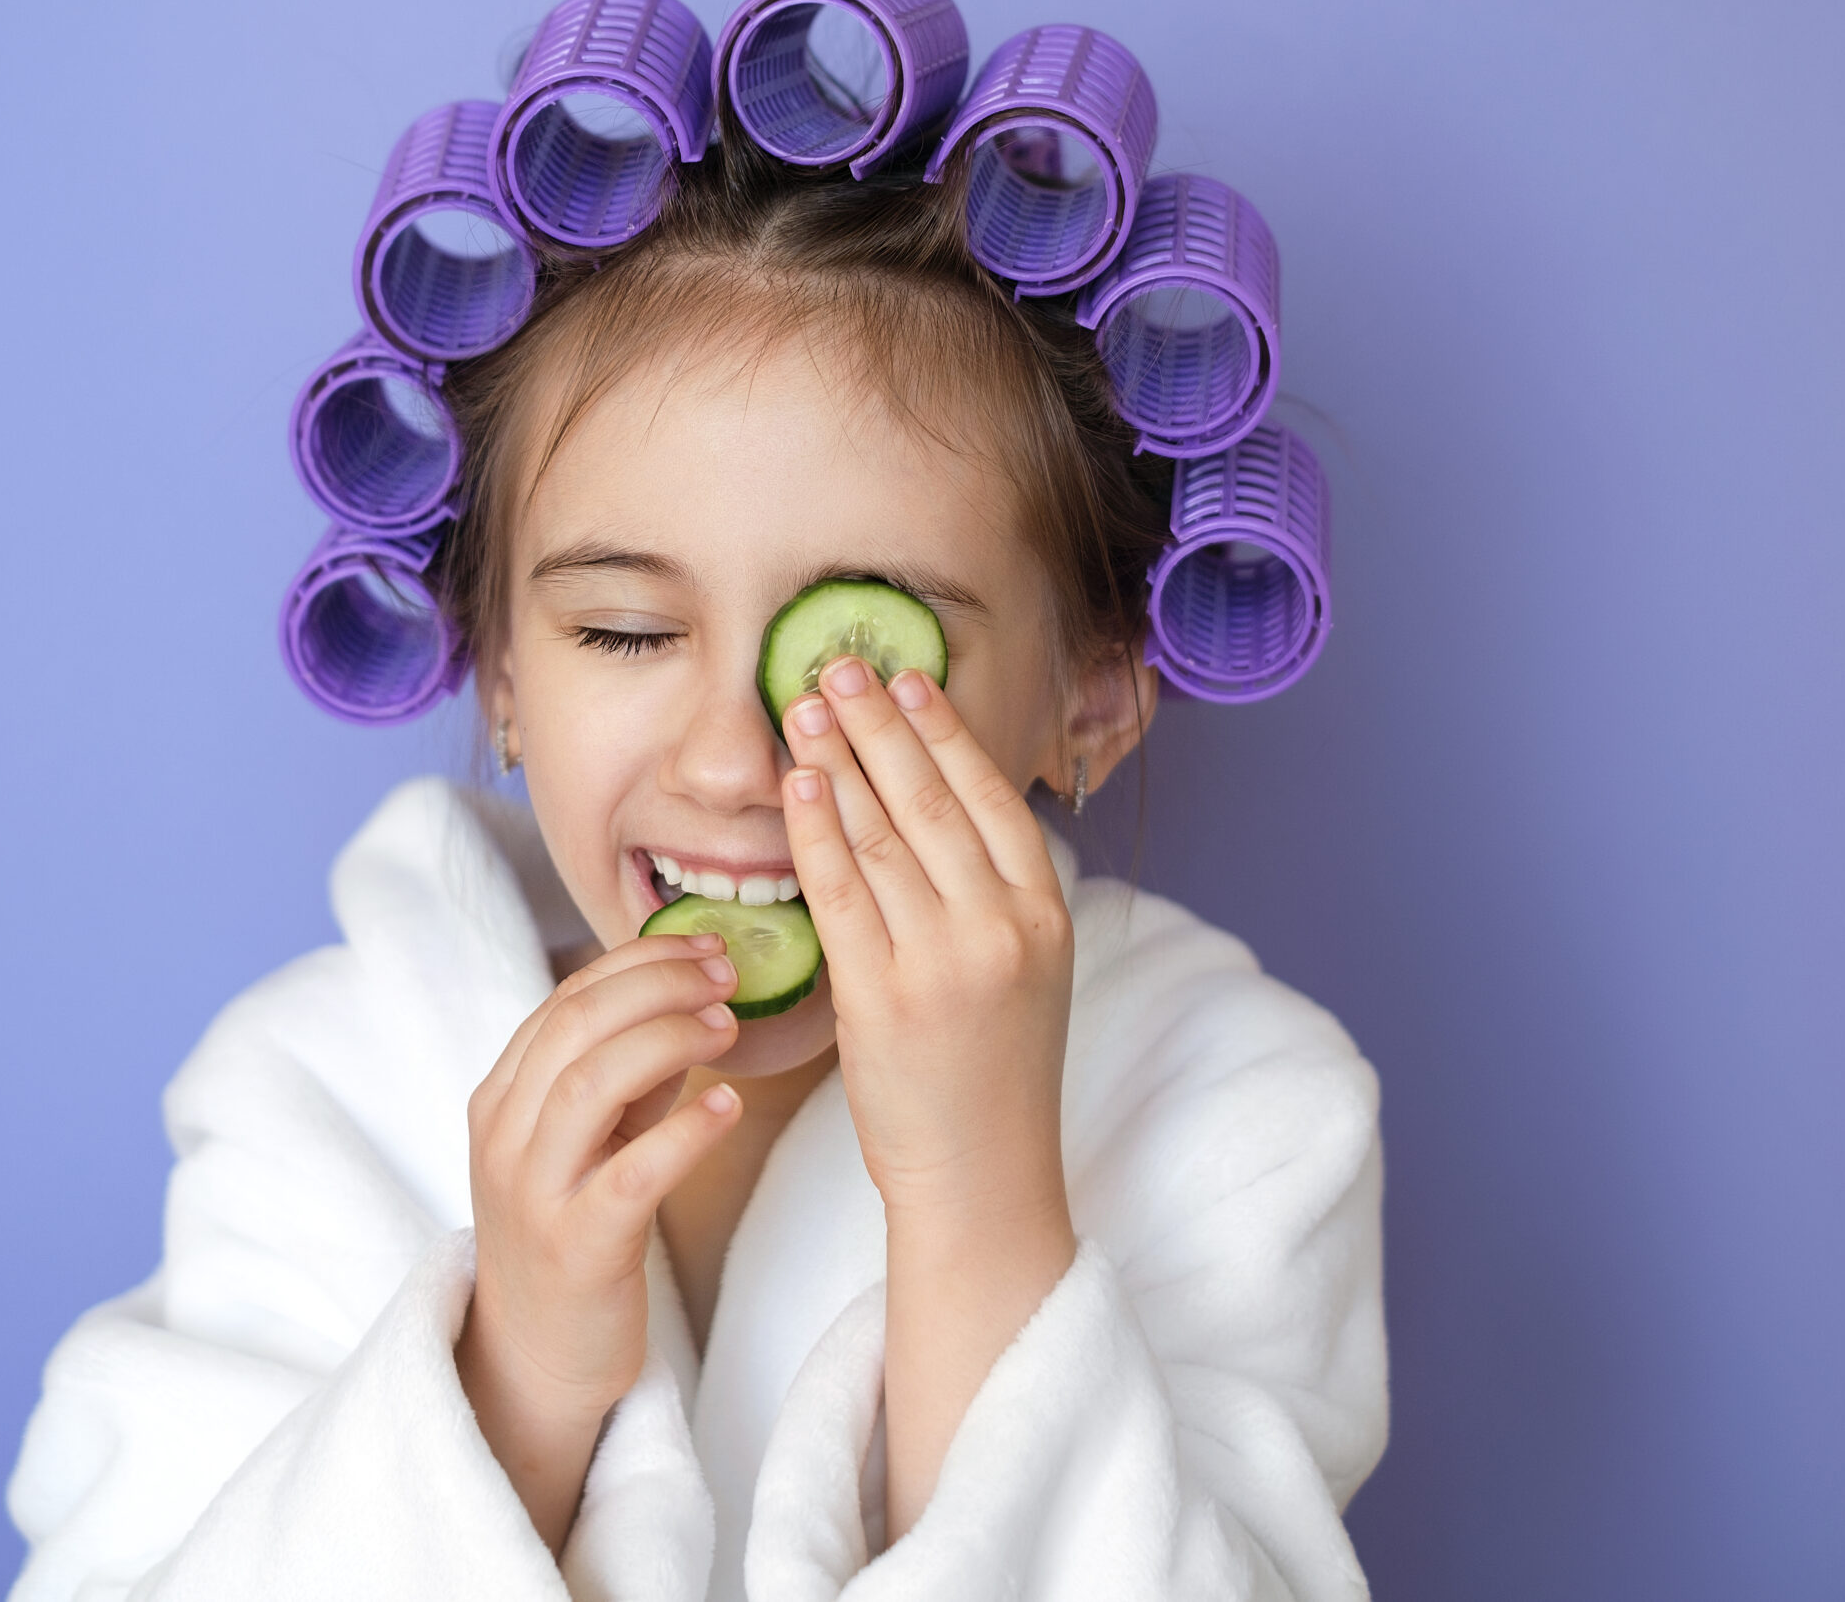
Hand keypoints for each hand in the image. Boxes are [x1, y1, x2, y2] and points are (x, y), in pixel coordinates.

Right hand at [458, 932, 745, 1548]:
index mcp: (500, 1096)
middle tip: (726, 975)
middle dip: (659, 984)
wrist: (536, 1357)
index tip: (705, 946)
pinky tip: (728, 1105)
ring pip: (592, 1082)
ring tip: (729, 1028)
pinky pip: (632, 1174)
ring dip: (669, 1039)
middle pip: (576, 1025)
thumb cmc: (572, 1233)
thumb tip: (686, 995)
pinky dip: (685, 1130)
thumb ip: (621, 1074)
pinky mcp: (575, 1248)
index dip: (639, 961)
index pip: (565, 998)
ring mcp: (533, 1191)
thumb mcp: (584, 1141)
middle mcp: (504, 1135)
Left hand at [780, 656, 1082, 1540]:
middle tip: (840, 664)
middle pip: (934, 800)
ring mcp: (945, 961)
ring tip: (806, 707)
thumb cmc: (992, 1077)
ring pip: (885, 835)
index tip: (909, 679)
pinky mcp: (885, 997)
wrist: (983, 1179)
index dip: (945, 732)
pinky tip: (798, 786)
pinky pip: (842, 893)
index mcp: (1047, 916)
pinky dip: (817, 832)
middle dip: (882, 723)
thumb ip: (992, 896)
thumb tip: (939, 810)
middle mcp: (1004, 928)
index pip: (991, 798)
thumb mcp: (1024, 974)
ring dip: (840, 761)